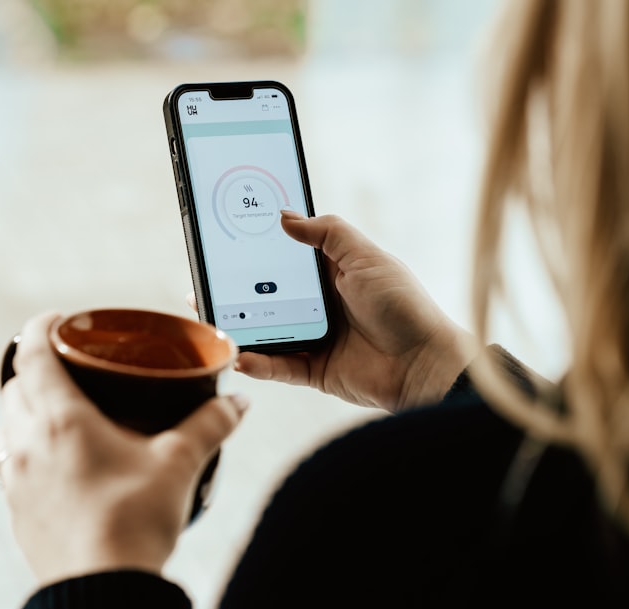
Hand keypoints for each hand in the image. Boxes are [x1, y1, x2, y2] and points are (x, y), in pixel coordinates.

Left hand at [0, 312, 247, 585]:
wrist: (103, 590)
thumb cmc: (135, 522)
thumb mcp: (180, 463)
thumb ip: (210, 425)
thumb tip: (239, 403)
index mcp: (60, 419)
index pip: (30, 353)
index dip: (39, 327)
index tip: (57, 320)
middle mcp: (27, 443)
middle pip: (15, 387)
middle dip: (36, 369)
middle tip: (71, 368)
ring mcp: (16, 479)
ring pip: (8, 426)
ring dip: (28, 410)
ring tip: (66, 415)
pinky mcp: (17, 511)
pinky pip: (12, 464)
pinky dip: (29, 449)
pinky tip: (62, 464)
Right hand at [226, 211, 476, 411]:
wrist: (425, 364)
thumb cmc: (403, 306)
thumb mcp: (366, 257)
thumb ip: (328, 233)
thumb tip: (285, 217)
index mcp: (334, 273)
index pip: (287, 259)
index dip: (259, 252)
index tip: (226, 244)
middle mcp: (321, 305)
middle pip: (270, 295)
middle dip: (237, 292)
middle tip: (203, 285)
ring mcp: (317, 338)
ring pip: (269, 332)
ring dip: (241, 329)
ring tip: (212, 322)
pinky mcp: (317, 371)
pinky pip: (279, 367)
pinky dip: (259, 363)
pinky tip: (240, 356)